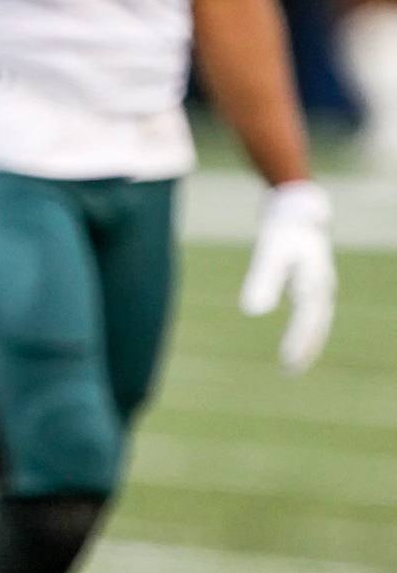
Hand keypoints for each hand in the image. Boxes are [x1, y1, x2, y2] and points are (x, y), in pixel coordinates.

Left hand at [240, 181, 336, 373]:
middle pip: (316, 324)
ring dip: (307, 338)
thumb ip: (263, 280)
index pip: (308, 323)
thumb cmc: (285, 226)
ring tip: (292, 358)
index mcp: (315, 284)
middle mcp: (321, 285)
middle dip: (305, 348)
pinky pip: (311, 305)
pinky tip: (297, 326)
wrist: (297, 200)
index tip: (288, 366)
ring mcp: (319, 279)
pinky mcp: (310, 272)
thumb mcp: (270, 252)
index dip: (299, 345)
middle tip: (290, 372)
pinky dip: (305, 321)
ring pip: (316, 317)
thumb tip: (252, 312)